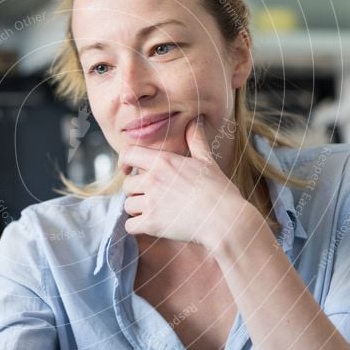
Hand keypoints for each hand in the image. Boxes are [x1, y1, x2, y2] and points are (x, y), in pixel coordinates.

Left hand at [120, 115, 257, 250]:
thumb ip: (196, 141)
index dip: (124, 161)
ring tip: (154, 212)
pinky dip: (137, 227)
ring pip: (127, 205)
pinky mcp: (152, 224)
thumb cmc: (219, 191)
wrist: (225, 220)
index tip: (127, 170)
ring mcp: (151, 202)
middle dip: (135, 191)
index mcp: (164, 161)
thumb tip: (195, 122)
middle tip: (150, 197)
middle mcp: (154, 179)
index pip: (128, 154)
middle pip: (126, 184)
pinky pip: (129, 225)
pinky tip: (150, 226)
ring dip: (137, 210)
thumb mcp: (207, 161)